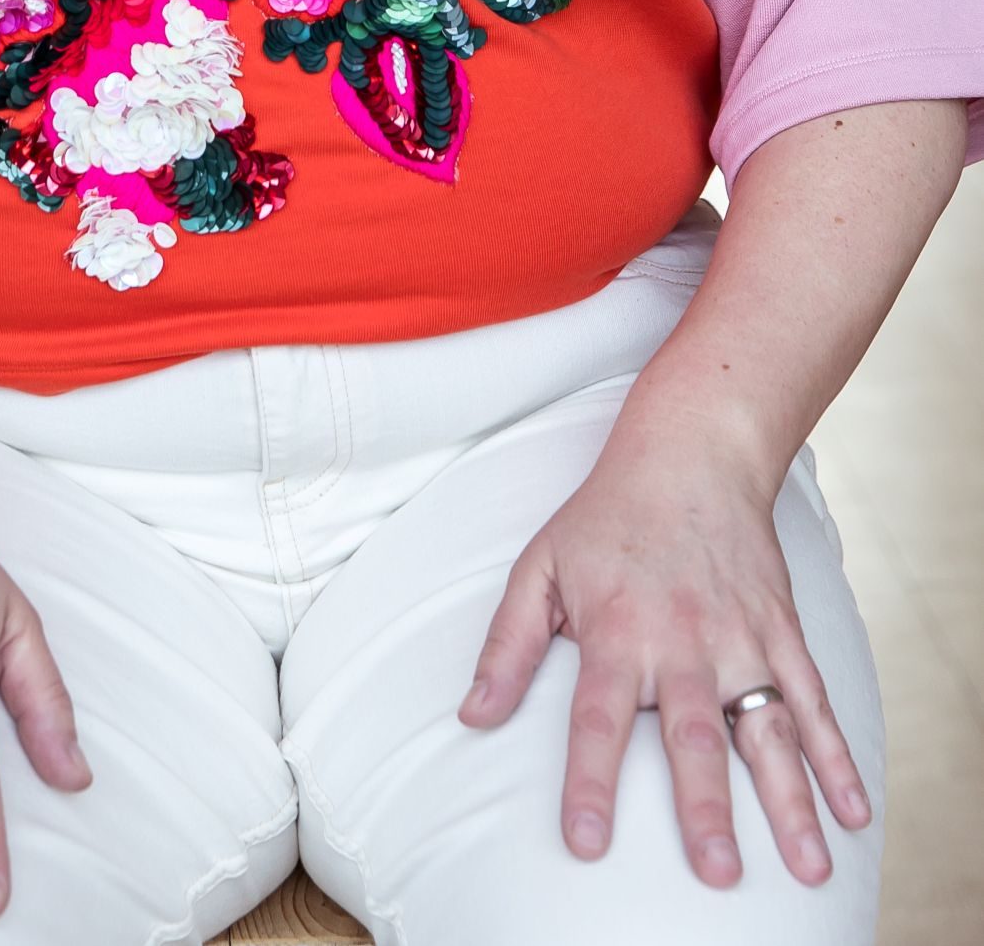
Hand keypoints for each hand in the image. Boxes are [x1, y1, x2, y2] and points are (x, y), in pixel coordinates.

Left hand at [456, 434, 872, 888]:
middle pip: (693, 734)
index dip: (591, 781)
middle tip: (717, 873)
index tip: (588, 842)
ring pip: (768, 728)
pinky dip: (837, 756)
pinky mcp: (781, 630)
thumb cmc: (606, 518)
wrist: (690, 451)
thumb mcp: (539, 569)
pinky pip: (813, 700)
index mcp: (617, 632)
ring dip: (790, 800)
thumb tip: (472, 716)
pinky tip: (852, 811)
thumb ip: (508, 646)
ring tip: (808, 867)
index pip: (597, 719)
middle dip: (705, 806)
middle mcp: (682, 641)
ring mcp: (740, 637)